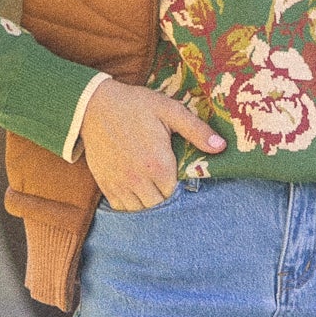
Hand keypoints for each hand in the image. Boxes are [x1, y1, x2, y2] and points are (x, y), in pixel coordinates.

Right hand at [79, 79, 224, 209]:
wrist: (94, 105)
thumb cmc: (135, 105)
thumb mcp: (169, 110)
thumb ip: (196, 130)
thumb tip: (221, 147)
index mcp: (158, 164)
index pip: (176, 193)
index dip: (180, 188)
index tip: (180, 178)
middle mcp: (139, 179)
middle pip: (160, 206)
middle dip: (166, 198)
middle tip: (167, 184)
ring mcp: (120, 184)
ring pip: (141, 211)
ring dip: (149, 203)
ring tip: (153, 189)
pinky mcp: (106, 184)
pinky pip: (121, 207)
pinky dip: (131, 204)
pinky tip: (137, 191)